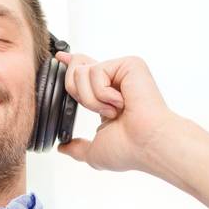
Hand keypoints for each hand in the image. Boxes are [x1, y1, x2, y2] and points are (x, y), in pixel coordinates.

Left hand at [54, 52, 180, 173]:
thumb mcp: (95, 151)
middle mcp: (115, 81)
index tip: (61, 57)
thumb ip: (77, 147)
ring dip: (92, 100)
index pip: (85, 73)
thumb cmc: (129, 149)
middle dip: (79, 96)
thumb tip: (63, 147)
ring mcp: (122, 71)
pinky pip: (96, 71)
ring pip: (82, 72)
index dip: (71, 65)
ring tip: (114, 110)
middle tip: (102, 111)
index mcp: (107, 96)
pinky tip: (122, 102)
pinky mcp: (129, 64)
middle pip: (76, 70)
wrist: (147, 144)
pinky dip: (103, 94)